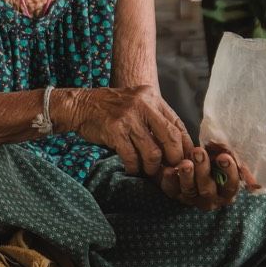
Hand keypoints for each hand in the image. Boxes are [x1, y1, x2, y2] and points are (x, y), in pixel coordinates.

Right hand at [59, 85, 193, 176]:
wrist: (80, 105)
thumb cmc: (110, 108)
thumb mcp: (136, 103)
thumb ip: (154, 117)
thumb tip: (176, 143)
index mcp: (151, 97)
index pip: (177, 123)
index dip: (185, 144)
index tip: (185, 158)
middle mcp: (142, 104)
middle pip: (171, 137)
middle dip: (174, 157)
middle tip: (170, 167)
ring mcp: (128, 117)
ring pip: (152, 151)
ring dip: (152, 166)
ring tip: (148, 170)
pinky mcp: (115, 130)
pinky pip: (131, 156)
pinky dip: (134, 167)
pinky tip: (131, 168)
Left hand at [154, 144, 257, 210]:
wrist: (194, 158)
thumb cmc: (214, 158)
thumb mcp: (225, 154)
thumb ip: (231, 156)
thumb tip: (241, 170)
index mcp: (227, 191)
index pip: (230, 185)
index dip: (228, 172)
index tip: (224, 156)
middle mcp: (211, 199)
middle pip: (208, 189)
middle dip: (203, 170)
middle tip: (199, 152)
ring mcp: (193, 199)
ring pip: (190, 191)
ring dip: (187, 176)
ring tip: (185, 162)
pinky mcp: (176, 195)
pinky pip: (172, 191)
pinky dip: (169, 181)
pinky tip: (168, 170)